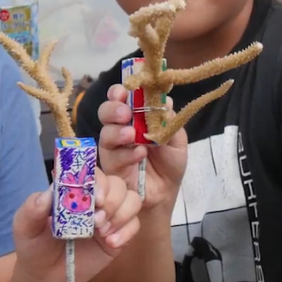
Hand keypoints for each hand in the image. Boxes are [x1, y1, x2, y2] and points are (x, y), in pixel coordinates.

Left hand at [11, 169, 142, 281]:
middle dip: (113, 199)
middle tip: (97, 219)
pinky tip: (111, 243)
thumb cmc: (34, 246)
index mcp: (74, 190)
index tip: (96, 197)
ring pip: (132, 200)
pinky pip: (135, 225)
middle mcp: (95, 199)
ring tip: (103, 232)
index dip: (99, 180)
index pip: (94, 173)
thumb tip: (47, 194)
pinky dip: (126, 232)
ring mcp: (109, 217)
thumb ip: (32, 208)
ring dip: (122, 213)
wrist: (45, 277)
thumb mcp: (25, 226)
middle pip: (118, 184)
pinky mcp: (118, 235)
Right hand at [97, 85, 186, 211]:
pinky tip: (140, 154)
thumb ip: (169, 120)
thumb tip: (165, 102)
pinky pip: (112, 156)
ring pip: (105, 133)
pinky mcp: (110, 166)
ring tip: (132, 136)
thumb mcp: (176, 139)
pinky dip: (126, 154)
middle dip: (113, 108)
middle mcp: (120, 127)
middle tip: (125, 114)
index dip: (120, 91)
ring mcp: (113, 147)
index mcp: (136, 115)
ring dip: (118, 131)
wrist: (165, 192)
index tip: (125, 90)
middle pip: (106, 111)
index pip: (122, 97)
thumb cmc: (169, 162)